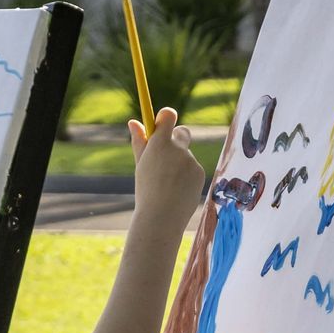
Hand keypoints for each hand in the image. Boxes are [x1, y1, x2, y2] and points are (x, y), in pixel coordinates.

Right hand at [127, 107, 202, 234]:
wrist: (162, 217)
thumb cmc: (146, 191)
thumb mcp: (141, 165)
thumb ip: (139, 142)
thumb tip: (133, 122)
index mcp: (160, 143)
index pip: (168, 115)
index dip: (165, 117)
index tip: (161, 123)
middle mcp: (178, 149)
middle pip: (182, 132)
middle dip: (176, 138)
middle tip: (166, 153)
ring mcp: (191, 161)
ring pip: (185, 156)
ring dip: (178, 165)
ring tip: (168, 185)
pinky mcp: (199, 172)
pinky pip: (192, 169)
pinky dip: (186, 177)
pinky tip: (178, 191)